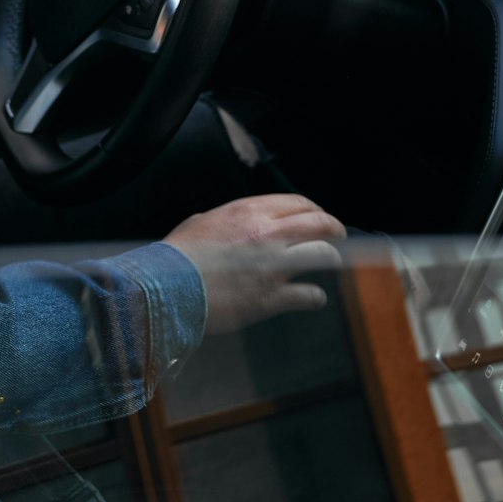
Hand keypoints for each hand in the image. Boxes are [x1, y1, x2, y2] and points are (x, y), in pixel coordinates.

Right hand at [164, 194, 343, 335]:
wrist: (164, 289)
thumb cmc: (176, 257)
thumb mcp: (200, 223)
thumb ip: (223, 220)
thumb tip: (229, 223)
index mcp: (249, 212)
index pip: (299, 203)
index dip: (315, 211)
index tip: (318, 218)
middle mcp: (266, 235)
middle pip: (320, 224)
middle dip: (334, 230)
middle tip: (338, 237)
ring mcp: (272, 267)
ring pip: (323, 255)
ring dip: (331, 259)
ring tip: (331, 265)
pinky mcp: (270, 298)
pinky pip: (310, 294)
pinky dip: (315, 296)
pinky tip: (313, 297)